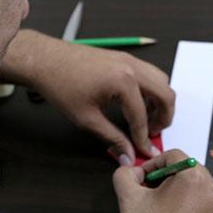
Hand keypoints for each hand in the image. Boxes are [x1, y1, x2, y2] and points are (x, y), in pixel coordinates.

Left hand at [0, 30, 175, 163]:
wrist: (46, 60)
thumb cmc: (61, 85)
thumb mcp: (87, 118)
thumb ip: (112, 138)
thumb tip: (127, 155)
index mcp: (123, 81)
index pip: (142, 117)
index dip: (144, 138)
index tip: (145, 151)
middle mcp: (132, 67)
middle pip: (166, 94)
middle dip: (164, 118)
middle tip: (153, 135)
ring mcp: (130, 60)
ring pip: (161, 81)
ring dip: (160, 101)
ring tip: (147, 120)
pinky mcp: (124, 58)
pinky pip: (150, 73)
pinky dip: (152, 89)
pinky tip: (139, 103)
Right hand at [113, 149, 212, 212]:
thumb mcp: (129, 200)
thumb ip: (125, 174)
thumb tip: (129, 169)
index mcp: (195, 179)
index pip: (173, 155)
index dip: (152, 163)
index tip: (139, 176)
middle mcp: (211, 191)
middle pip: (186, 169)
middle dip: (163, 176)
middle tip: (144, 190)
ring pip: (193, 186)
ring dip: (173, 190)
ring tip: (153, 206)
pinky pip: (199, 202)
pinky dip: (183, 203)